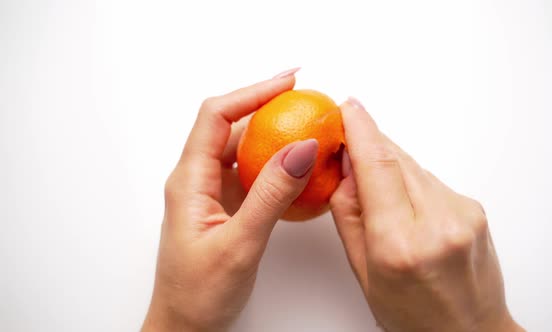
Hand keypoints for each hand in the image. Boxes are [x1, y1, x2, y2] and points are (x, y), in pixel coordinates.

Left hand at [142, 69, 318, 331]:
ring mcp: (211, 192)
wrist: (185, 326)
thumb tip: (301, 149)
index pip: (216, 117)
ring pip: (243, 149)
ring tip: (309, 131)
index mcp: (189, 181)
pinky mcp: (224, 205)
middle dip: (268, 108)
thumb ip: (271, 195)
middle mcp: (196, 179)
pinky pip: (251, 174)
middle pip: (231, 126)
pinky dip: (276, 166)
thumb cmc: (197, 293)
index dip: (251, 92)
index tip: (287, 82)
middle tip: (307, 103)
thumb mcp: (239, 243)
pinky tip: (299, 170)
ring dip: (275, 138)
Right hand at [330, 98, 523, 331]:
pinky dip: (412, 183)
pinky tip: (407, 209)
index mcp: (399, 244)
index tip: (347, 108)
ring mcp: (462, 213)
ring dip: (390, 169)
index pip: (377, 168)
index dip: (360, 131)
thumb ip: (349, 214)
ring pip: (414, 168)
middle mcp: (437, 223)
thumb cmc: (412, 314)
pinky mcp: (474, 208)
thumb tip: (345, 167)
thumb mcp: (363, 271)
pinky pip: (431, 180)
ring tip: (380, 198)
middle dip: (370, 147)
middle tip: (347, 143)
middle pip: (396, 161)